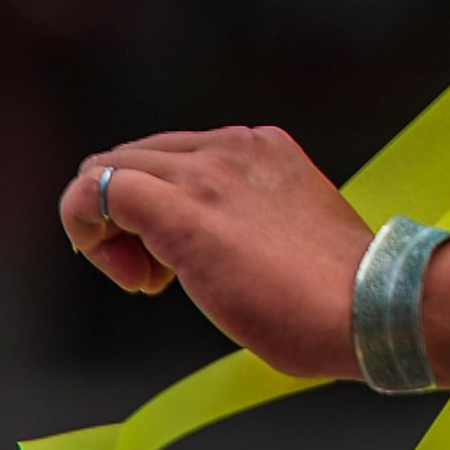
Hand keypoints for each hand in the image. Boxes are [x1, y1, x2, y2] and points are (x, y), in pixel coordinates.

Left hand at [60, 126, 371, 382]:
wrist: (364, 304)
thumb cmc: (334, 289)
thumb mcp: (289, 226)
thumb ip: (248, 214)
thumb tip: (213, 245)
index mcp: (262, 146)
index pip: (172, 156)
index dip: (156, 207)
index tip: (175, 263)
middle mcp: (233, 145)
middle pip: (132, 157)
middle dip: (126, 217)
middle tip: (153, 274)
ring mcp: (208, 172)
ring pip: (106, 168)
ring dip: (108, 229)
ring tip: (147, 277)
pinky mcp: (182, 210)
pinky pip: (93, 191)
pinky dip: (85, 227)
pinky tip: (128, 273)